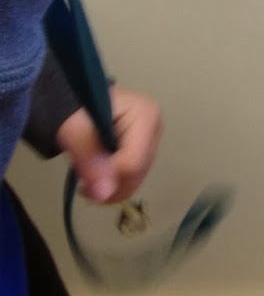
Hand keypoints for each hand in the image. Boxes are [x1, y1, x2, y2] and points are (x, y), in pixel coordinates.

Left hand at [56, 87, 161, 203]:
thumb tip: (104, 194)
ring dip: (112, 187)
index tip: (85, 181)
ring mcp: (152, 139)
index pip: (134, 162)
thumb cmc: (77, 110)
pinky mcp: (145, 148)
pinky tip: (100, 178)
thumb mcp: (75, 132)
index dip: (109, 176)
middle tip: (84, 186)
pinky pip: (134, 177)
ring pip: (137, 179)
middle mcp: (155, 128)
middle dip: (110, 185)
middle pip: (138, 173)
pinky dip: (116, 184)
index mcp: (146, 115)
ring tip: (89, 181)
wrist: (76, 101)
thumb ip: (89, 161)